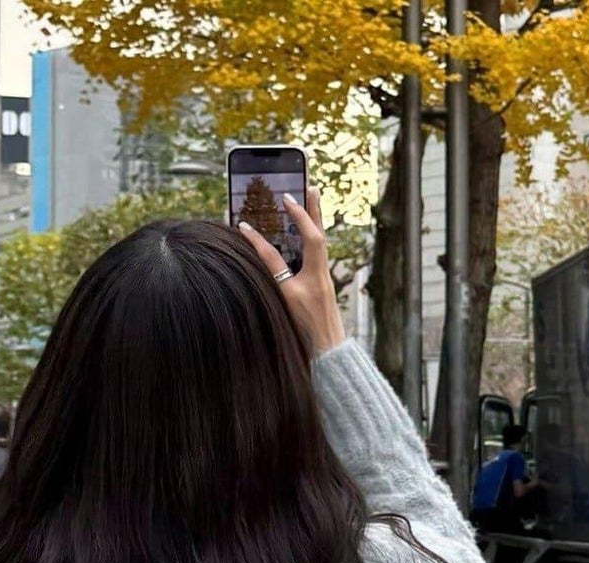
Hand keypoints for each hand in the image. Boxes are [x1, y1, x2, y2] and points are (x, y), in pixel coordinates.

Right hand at [238, 188, 345, 356]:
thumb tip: (258, 247)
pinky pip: (317, 253)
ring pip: (320, 242)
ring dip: (314, 220)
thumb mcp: (286, 299)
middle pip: (319, 233)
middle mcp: (322, 273)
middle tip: (308, 185)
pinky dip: (311, 238)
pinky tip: (306, 233)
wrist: (330, 351)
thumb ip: (274, 272)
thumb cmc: (307, 330)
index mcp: (314, 275)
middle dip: (312, 209)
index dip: (285, 224)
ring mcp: (323, 278)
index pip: (300, 241)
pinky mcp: (322, 285)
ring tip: (309, 198)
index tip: (271, 208)